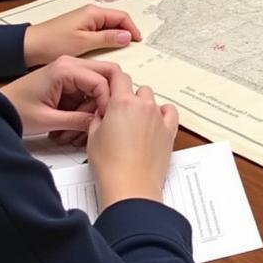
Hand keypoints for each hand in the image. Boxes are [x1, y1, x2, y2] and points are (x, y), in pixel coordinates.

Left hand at [0, 56, 121, 136]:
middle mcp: (70, 63)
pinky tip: (75, 120)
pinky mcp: (68, 78)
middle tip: (101, 118)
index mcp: (66, 68)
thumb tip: (100, 122)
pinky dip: (86, 105)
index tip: (104, 119)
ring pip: (99, 83)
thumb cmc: (14, 108)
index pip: (102, 80)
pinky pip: (88, 89)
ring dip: (94, 104)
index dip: (107, 101)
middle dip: (105, 98)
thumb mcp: (48, 119)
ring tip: (79, 125)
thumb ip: (78, 120)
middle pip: (106, 74)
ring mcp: (70, 69)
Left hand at [23, 6, 141, 66]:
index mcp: (93, 12)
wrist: (27, 47)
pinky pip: (100, 30)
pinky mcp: (79, 28)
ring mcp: (85, 20)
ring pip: (108, 26)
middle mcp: (91, 12)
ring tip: (122, 49)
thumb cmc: (52, 43)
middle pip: (116, 20)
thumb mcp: (83, 43)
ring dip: (117, 35)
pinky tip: (106, 48)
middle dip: (126, 31)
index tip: (138, 41)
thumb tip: (127, 36)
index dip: (132, 28)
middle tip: (133, 46)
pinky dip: (107, 38)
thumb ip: (107, 38)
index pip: (122, 16)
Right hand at [88, 70, 178, 208]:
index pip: (119, 78)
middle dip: (130, 99)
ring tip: (136, 124)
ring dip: (145, 106)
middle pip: (138, 90)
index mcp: (122, 103)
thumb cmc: (110, 165)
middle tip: (121, 116)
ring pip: (153, 100)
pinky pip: (170, 112)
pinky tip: (155, 122)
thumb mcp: (92, 138)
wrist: (130, 185)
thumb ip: (98, 119)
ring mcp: (158, 117)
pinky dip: (163, 114)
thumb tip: (103, 113)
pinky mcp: (169, 130)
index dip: (114, 79)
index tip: (112, 83)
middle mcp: (143, 105)